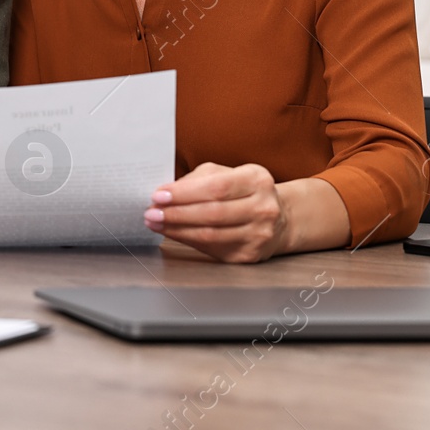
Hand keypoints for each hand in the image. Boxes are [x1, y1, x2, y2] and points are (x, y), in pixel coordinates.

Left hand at [144, 162, 287, 263]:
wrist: (278, 219)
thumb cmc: (243, 192)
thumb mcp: (227, 174)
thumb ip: (198, 180)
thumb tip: (165, 192)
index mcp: (257, 180)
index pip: (216, 187)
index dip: (184, 193)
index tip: (159, 195)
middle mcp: (263, 208)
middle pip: (212, 213)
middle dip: (176, 213)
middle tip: (151, 212)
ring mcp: (259, 234)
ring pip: (210, 234)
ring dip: (177, 229)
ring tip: (155, 223)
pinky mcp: (249, 254)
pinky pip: (212, 248)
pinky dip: (187, 240)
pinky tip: (172, 233)